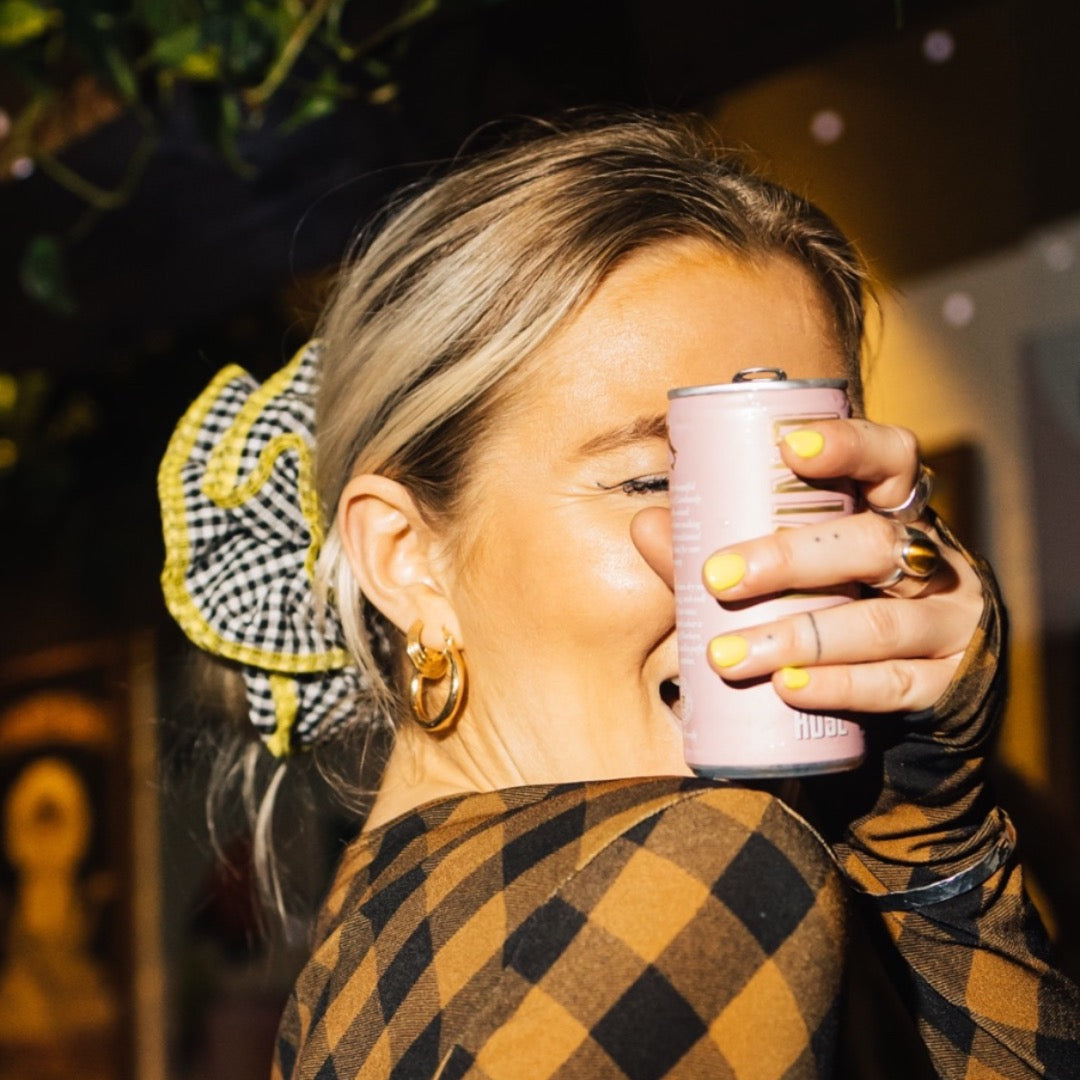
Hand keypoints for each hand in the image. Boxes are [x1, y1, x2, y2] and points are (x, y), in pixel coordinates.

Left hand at [631, 418, 985, 715]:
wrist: (912, 695)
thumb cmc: (834, 607)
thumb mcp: (790, 573)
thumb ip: (723, 550)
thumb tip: (647, 524)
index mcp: (892, 512)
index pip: (891, 458)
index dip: (850, 445)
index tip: (790, 448)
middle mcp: (929, 558)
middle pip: (871, 543)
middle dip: (790, 558)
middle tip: (717, 578)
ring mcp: (947, 621)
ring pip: (879, 623)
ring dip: (797, 637)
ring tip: (728, 655)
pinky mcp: (947, 682)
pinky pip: (892, 684)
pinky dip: (837, 686)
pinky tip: (788, 688)